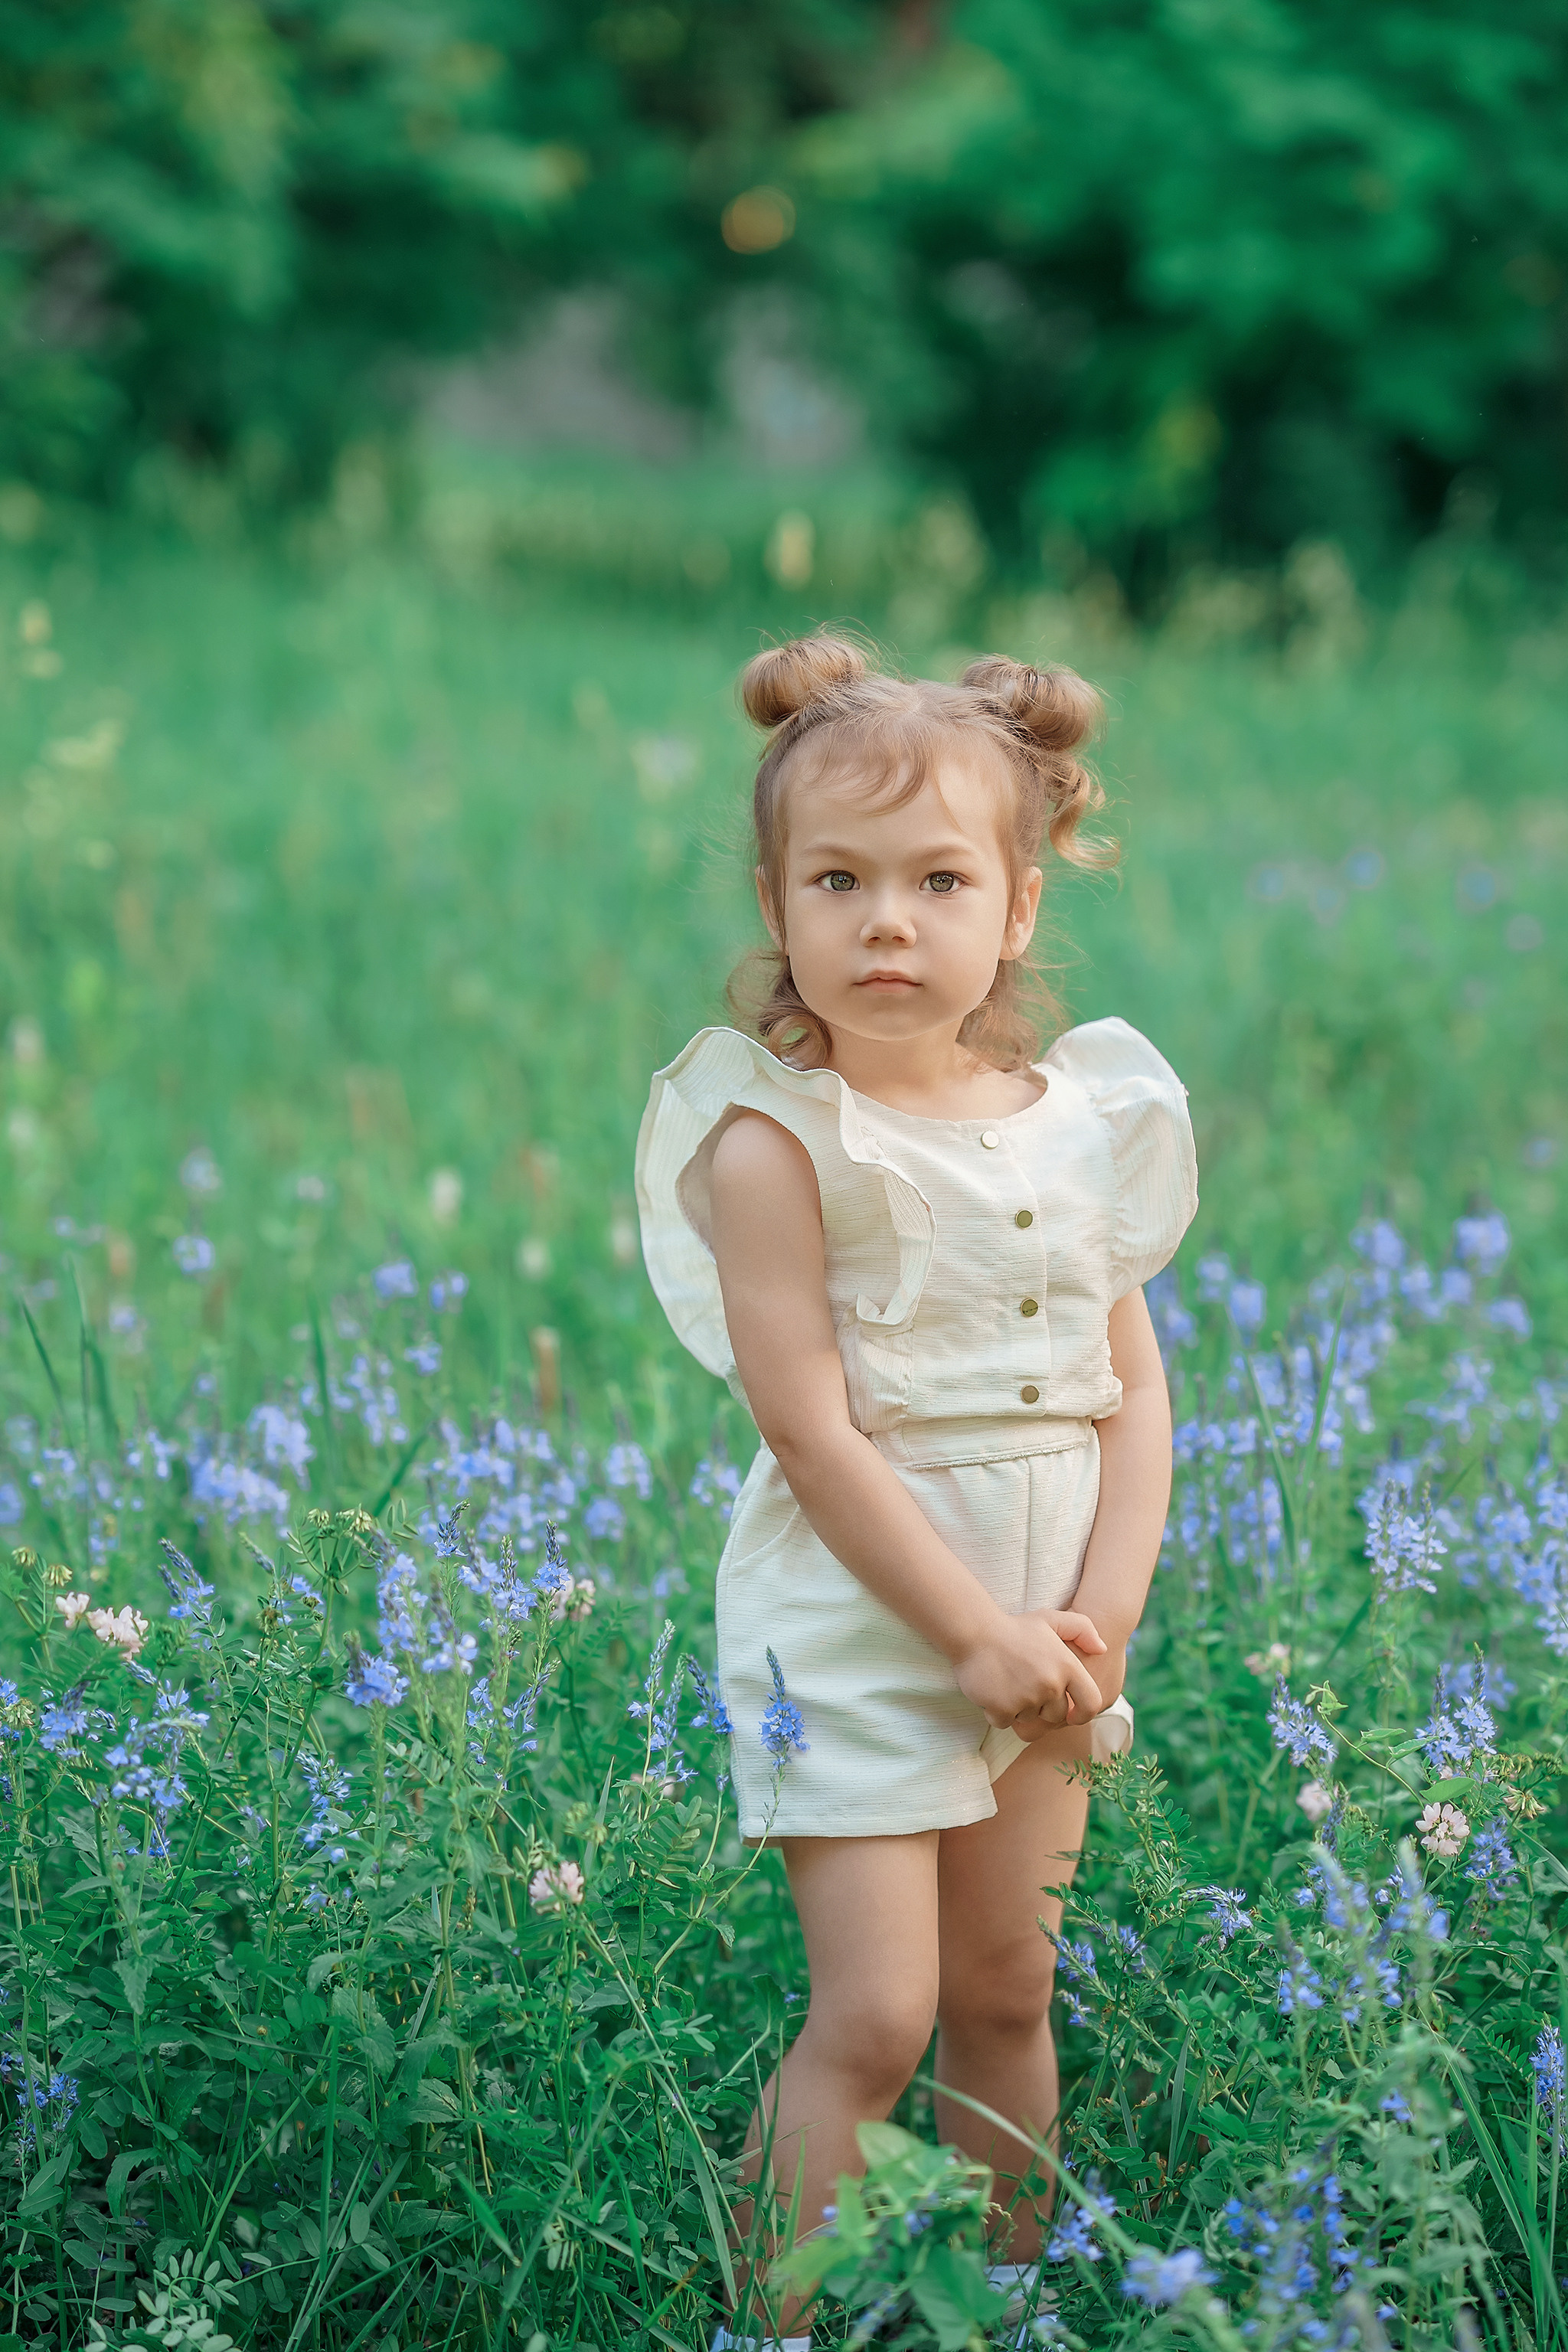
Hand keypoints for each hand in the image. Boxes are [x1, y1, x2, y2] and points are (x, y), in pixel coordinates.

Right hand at [954, 1605, 1107, 1736]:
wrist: (974, 1631)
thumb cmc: (1014, 1627)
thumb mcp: (1051, 1619)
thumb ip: (1082, 1629)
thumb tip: (1102, 1649)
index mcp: (1067, 1666)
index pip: (1090, 1704)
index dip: (1083, 1714)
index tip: (1072, 1714)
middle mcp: (1051, 1685)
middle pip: (1055, 1716)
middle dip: (1043, 1708)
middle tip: (1027, 1687)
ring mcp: (1027, 1699)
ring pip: (1029, 1719)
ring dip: (1020, 1708)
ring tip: (1008, 1683)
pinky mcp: (1003, 1709)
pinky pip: (1006, 1722)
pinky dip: (999, 1712)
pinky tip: (994, 1690)